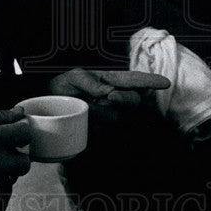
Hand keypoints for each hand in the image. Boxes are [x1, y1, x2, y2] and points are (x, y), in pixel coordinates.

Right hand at [0, 106, 30, 179]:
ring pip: (13, 177)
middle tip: (10, 148)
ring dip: (9, 168)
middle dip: (20, 155)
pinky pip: (0, 186)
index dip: (22, 130)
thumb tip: (20, 113)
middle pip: (24, 163)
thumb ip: (0, 114)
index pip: (25, 134)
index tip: (16, 129)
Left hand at [48, 68, 170, 120]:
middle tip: (110, 96)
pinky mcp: (100, 131)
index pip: (135, 80)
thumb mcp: (74, 78)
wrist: (44, 105)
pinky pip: (104, 130)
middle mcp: (114, 98)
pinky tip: (84, 119)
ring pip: (117, 117)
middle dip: (125, 99)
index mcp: (110, 81)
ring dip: (102, 112)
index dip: (151, 81)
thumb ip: (91, 83)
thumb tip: (109, 92)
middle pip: (133, 100)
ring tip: (85, 106)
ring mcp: (108, 115)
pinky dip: (93, 124)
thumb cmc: (62, 87)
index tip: (165, 83)